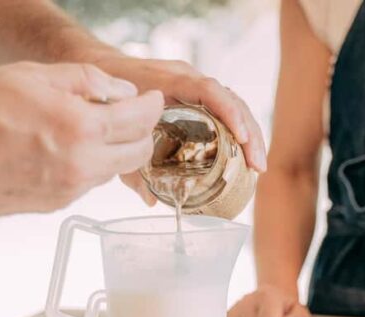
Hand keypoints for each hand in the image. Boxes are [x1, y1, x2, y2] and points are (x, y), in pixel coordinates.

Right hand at [0, 61, 162, 215]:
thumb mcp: (30, 76)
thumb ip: (85, 81)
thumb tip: (121, 93)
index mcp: (80, 129)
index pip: (140, 121)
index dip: (153, 107)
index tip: (154, 100)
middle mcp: (81, 166)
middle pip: (138, 154)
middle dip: (144, 133)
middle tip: (134, 116)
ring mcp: (68, 191)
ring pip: (113, 171)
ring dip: (115, 150)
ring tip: (93, 129)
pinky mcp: (54, 205)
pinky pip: (86, 183)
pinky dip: (88, 165)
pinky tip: (64, 148)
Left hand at [90, 55, 267, 204]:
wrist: (106, 69)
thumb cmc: (112, 96)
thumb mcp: (118, 129)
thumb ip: (131, 162)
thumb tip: (152, 198)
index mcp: (171, 81)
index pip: (209, 91)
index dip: (229, 113)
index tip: (242, 138)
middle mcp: (190, 80)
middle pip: (232, 101)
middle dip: (250, 134)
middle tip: (257, 165)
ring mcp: (198, 87)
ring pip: (234, 106)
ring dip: (250, 136)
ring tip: (257, 166)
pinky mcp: (200, 97)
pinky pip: (226, 111)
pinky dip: (238, 133)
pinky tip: (243, 157)